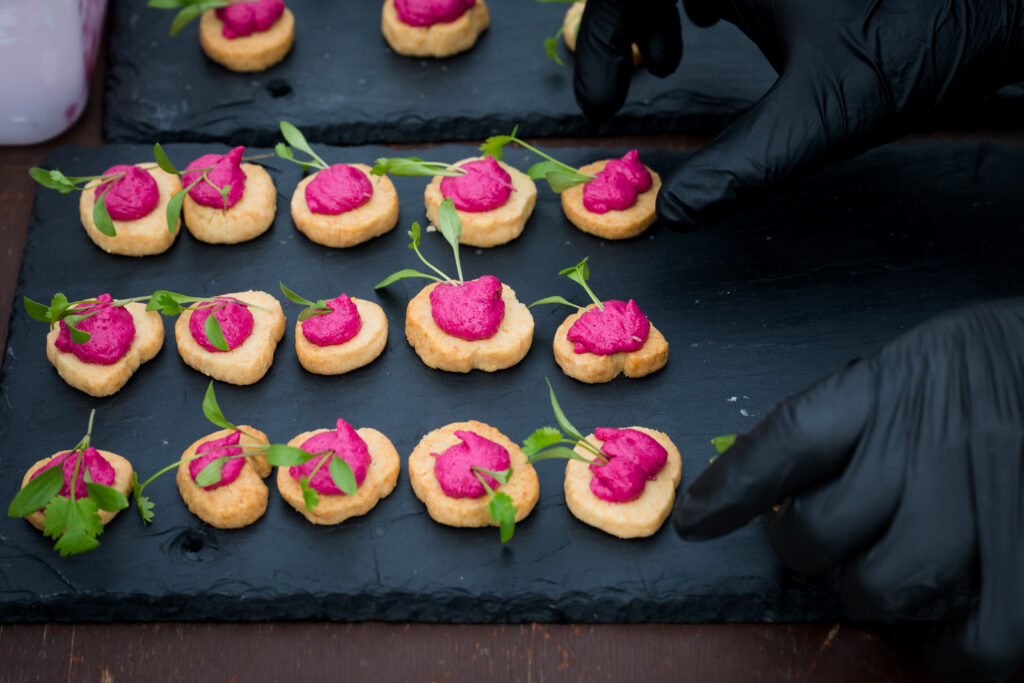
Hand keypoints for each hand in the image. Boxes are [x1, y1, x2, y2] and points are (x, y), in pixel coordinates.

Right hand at [573, 0, 1023, 227]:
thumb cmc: (923, 34)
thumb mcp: (822, 112)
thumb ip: (741, 167)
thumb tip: (676, 214)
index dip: (596, 43)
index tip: (603, 101)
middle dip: (623, 23)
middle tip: (635, 81)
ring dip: (658, 4)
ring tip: (671, 58)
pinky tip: (719, 18)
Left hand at [674, 299, 1023, 681]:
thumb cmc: (991, 365)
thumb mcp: (909, 364)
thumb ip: (848, 415)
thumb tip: (783, 486)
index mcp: (888, 386)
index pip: (787, 440)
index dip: (733, 489)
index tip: (696, 521)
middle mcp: (930, 441)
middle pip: (824, 532)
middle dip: (811, 551)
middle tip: (831, 542)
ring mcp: (987, 497)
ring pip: (889, 587)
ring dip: (879, 595)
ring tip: (896, 575)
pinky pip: (984, 634)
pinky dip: (957, 648)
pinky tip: (952, 626)